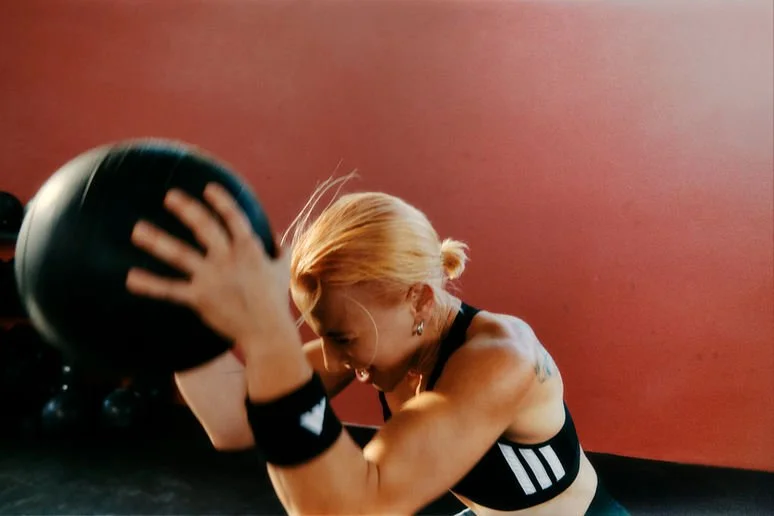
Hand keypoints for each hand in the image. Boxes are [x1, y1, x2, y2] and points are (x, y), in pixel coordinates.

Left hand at [126, 183, 294, 346]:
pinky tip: (131, 278)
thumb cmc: (275, 301)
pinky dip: (150, 284)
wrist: (267, 331)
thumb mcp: (281, 269)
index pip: (233, 217)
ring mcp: (212, 278)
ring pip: (180, 254)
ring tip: (138, 230)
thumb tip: (277, 235)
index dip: (221, 201)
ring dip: (157, 241)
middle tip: (169, 197)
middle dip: (186, 209)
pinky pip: (170, 289)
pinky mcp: (199, 298)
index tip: (208, 188)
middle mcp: (228, 258)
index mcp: (249, 249)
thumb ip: (279, 249)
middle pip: (203, 227)